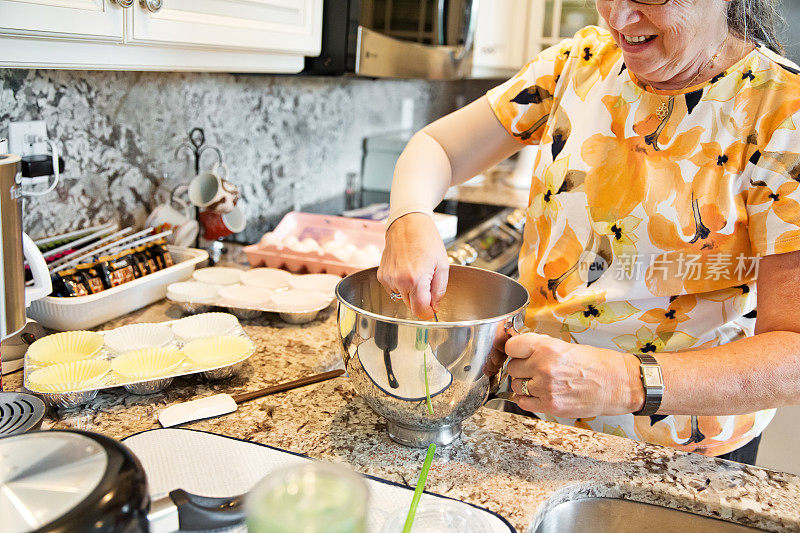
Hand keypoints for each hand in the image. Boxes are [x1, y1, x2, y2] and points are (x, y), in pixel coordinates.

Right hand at [377, 212, 448, 319]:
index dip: (428, 312)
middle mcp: (399, 281)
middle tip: (426, 280)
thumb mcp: (442, 265)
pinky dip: (400, 284)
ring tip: (415, 271)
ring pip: (401, 298)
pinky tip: (405, 269)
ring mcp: (388, 279)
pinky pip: (393, 289)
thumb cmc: (427, 240)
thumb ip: (439, 290)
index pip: (420, 311)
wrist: (408, 224)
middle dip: (420, 298)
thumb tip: (434, 307)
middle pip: (411, 306)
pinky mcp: (382, 276)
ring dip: (410, 290)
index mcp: (416, 279)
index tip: (432, 308)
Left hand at [505, 333, 644, 417]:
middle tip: (534, 369)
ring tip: (540, 382)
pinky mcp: (550, 406)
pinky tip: (538, 394)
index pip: (511, 347)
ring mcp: (546, 388)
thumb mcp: (566, 346)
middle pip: (513, 368)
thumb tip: (522, 347)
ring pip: (516, 386)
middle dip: (521, 368)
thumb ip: (541, 347)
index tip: (518, 352)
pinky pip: (523, 403)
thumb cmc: (597, 364)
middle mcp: (543, 367)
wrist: (617, 384)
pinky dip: (527, 399)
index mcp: (547, 348)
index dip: (514, 350)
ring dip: (524, 384)